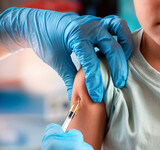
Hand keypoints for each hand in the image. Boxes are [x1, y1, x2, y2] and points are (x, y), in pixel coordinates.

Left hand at [0, 8, 132, 101]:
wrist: (37, 24)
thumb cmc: (45, 42)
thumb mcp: (57, 62)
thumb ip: (70, 79)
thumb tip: (76, 99)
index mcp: (76, 36)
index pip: (91, 62)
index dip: (95, 82)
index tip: (96, 97)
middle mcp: (88, 27)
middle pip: (111, 47)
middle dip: (117, 68)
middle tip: (119, 84)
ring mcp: (94, 22)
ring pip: (119, 30)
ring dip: (125, 47)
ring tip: (124, 64)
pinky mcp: (97, 22)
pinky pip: (116, 25)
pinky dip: (122, 36)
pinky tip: (121, 50)